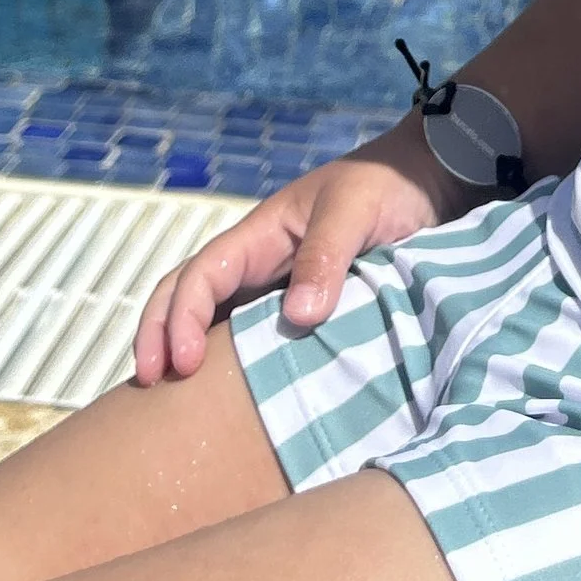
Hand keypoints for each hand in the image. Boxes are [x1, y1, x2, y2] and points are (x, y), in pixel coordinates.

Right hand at [131, 121, 451, 382]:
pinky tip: (230, 398)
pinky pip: (255, 334)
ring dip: (185, 349)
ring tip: (171, 401)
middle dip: (158, 334)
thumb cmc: (388, 185)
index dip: (182, 317)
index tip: (184, 363)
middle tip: (149, 386)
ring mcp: (276, 285)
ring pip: (213, 317)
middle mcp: (258, 261)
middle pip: (186, 295)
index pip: (200, 275)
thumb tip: (298, 317)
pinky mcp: (304, 306)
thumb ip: (327, 256)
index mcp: (260, 234)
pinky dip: (230, 361)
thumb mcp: (356, 211)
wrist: (430, 179)